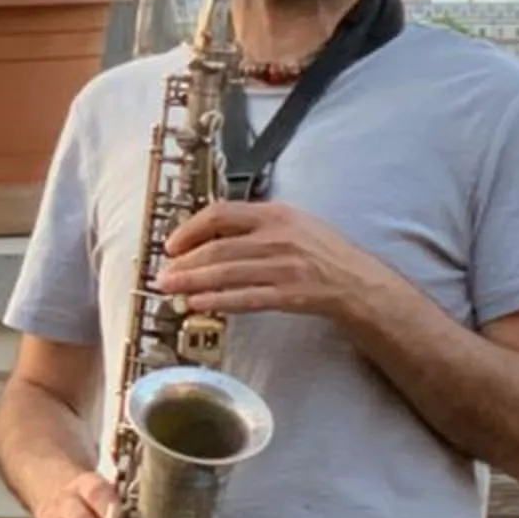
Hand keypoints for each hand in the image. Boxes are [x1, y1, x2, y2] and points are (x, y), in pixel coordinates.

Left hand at [157, 200, 383, 320]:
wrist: (356, 280)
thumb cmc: (322, 251)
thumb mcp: (292, 222)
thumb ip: (255, 223)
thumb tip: (211, 233)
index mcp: (274, 214)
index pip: (220, 214)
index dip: (190, 229)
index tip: (172, 244)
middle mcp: (275, 238)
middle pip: (217, 248)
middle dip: (184, 263)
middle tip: (162, 274)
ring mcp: (282, 268)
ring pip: (226, 274)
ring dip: (192, 283)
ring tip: (170, 289)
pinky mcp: (287, 295)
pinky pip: (244, 298)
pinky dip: (218, 300)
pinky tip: (198, 303)